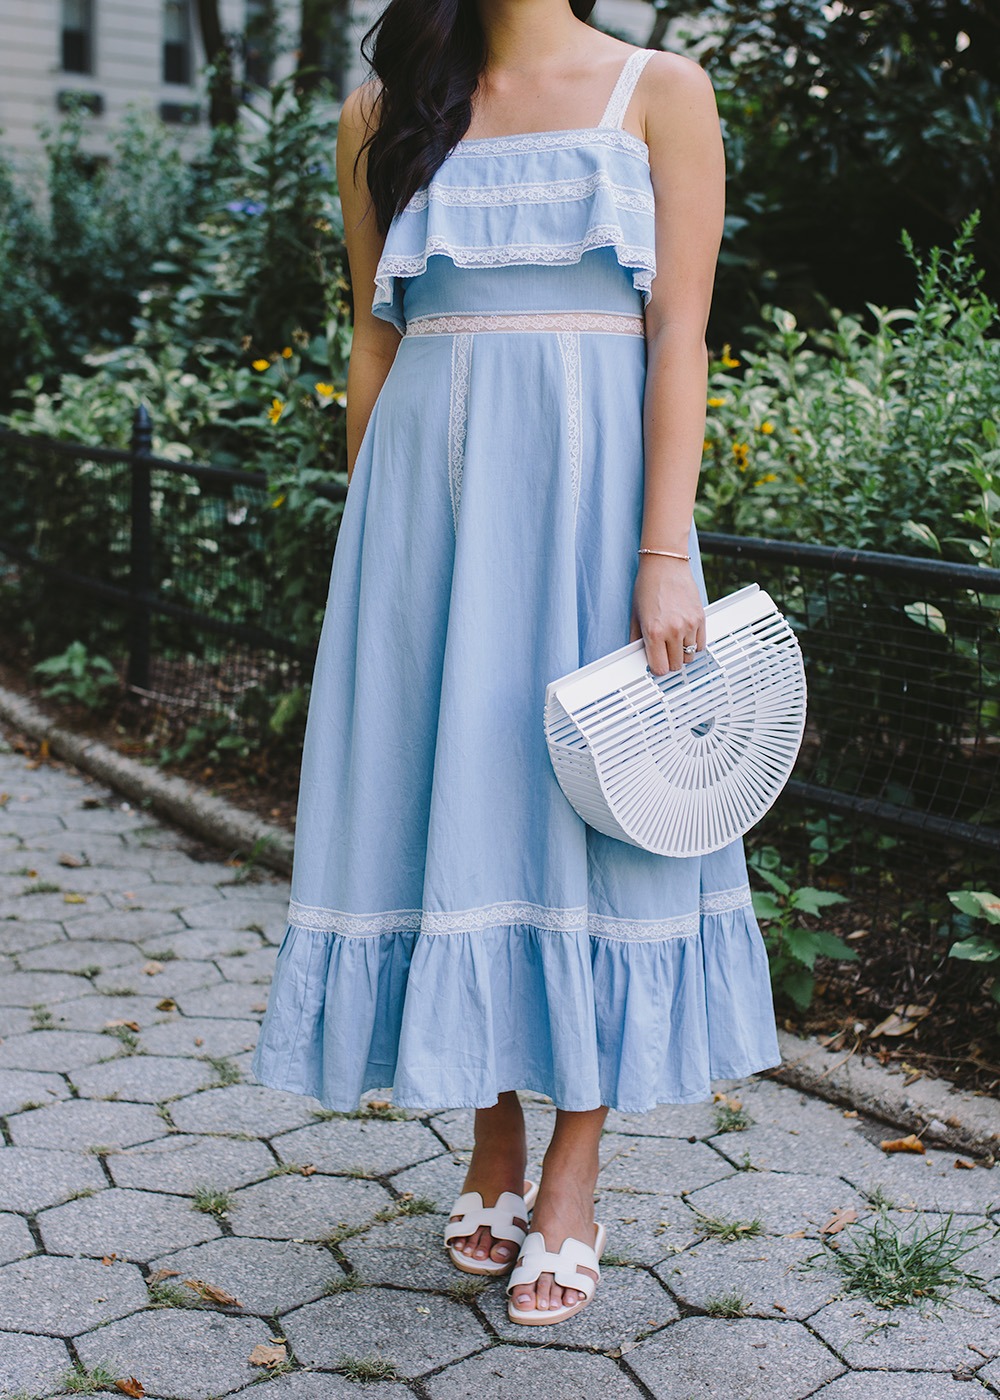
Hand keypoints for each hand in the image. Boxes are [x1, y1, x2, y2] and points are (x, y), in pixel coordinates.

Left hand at [629, 556, 705, 675]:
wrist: (665, 564)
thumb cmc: (648, 586)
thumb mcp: (635, 615)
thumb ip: (636, 639)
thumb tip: (637, 657)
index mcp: (654, 631)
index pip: (659, 669)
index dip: (656, 667)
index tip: (654, 663)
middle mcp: (673, 630)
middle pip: (675, 665)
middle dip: (668, 660)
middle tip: (663, 650)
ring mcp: (689, 625)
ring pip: (690, 656)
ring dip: (681, 652)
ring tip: (673, 640)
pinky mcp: (701, 618)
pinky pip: (701, 644)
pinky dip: (694, 644)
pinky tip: (684, 635)